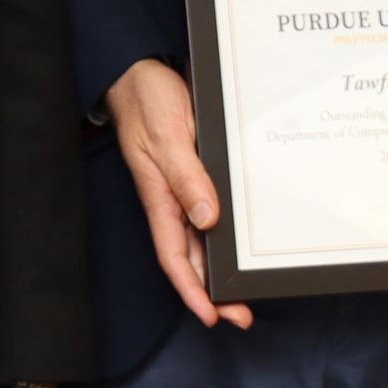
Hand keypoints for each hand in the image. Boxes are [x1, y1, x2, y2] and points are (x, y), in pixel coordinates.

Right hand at [107, 60, 251, 329]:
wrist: (140, 71)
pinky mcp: (196, 172)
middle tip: (242, 315)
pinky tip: (243, 238)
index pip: (175, 257)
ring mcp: (184, 187)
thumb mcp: (167, 137)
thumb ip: (186, 177)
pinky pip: (211, 209)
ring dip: (222, 265)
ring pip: (204, 238)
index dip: (192, 291)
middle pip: (192, 257)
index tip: (212, 316)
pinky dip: (226, 230)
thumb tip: (206, 218)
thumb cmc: (146, 101)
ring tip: (247, 288)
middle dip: (213, 290)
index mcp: (159, 197)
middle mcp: (172, 199)